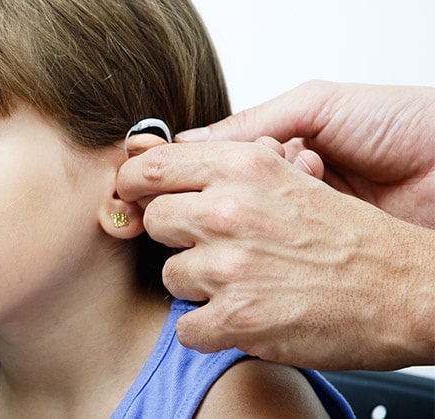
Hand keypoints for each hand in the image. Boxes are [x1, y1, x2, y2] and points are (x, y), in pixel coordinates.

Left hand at [116, 81, 434, 369]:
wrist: (404, 289)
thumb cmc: (349, 237)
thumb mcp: (289, 178)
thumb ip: (232, 170)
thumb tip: (176, 158)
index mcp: (244, 167)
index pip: (154, 166)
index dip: (134, 182)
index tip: (131, 194)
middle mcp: (230, 210)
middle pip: (154, 221)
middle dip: (174, 237)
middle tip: (205, 246)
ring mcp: (231, 266)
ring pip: (169, 275)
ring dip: (196, 285)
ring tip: (237, 283)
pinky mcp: (239, 317)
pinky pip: (185, 326)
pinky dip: (205, 328)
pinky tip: (235, 318)